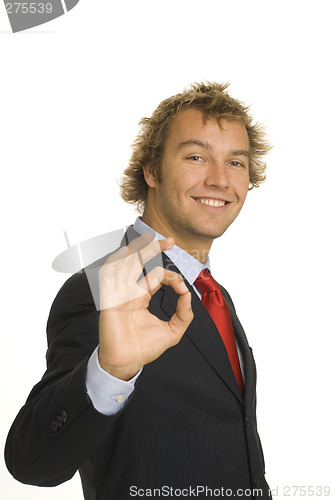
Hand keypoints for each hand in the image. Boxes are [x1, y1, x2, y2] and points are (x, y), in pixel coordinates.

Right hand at [98, 232, 193, 379]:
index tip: (181, 285)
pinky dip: (115, 263)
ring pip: (125, 264)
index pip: (154, 276)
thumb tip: (188, 296)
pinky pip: (108, 276)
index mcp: (141, 298)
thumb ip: (183, 315)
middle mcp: (129, 292)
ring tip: (151, 241)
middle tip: (169, 241)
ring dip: (137, 251)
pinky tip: (127, 254)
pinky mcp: (109, 300)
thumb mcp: (173, 332)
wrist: (128, 363)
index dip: (170, 276)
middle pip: (139, 264)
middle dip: (152, 250)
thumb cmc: (144, 349)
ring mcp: (118, 294)